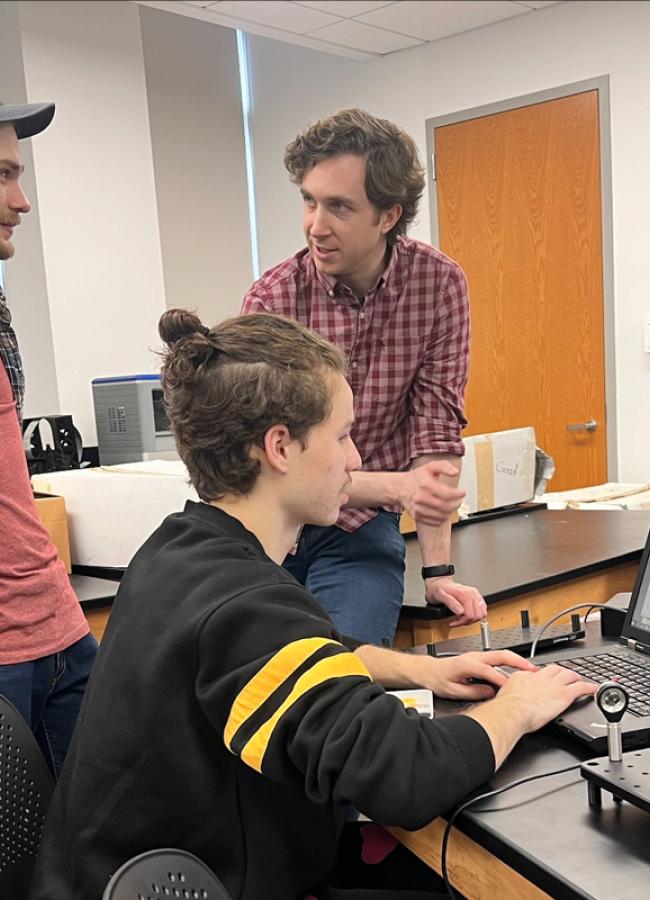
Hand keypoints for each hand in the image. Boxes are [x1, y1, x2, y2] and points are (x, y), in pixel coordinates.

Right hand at [398, 461, 464, 525]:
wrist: (400, 488)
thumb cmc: (417, 478)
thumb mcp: (430, 467)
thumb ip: (444, 466)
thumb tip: (455, 472)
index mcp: (425, 484)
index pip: (447, 493)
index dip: (458, 494)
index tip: (462, 493)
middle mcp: (420, 498)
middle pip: (446, 506)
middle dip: (456, 504)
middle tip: (458, 500)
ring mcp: (418, 509)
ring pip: (442, 516)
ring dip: (450, 511)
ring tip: (451, 505)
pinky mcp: (417, 517)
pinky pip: (435, 522)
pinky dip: (442, 518)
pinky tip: (442, 511)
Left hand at [419, 650, 537, 700]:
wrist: (428, 670)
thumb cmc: (438, 679)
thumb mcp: (453, 690)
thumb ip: (472, 692)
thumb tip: (490, 693)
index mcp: (467, 664)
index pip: (489, 671)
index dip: (502, 680)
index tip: (513, 688)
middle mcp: (474, 657)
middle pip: (500, 655)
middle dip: (518, 661)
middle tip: (533, 669)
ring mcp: (477, 656)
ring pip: (501, 655)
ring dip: (517, 661)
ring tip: (531, 669)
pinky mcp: (479, 659)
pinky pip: (497, 658)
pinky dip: (510, 662)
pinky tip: (518, 670)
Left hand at [425, 576, 486, 625]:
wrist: (440, 583)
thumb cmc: (439, 589)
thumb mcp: (440, 596)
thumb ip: (451, 603)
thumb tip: (461, 611)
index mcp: (465, 594)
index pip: (470, 614)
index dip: (462, 621)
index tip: (453, 622)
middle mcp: (472, 594)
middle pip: (478, 615)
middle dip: (467, 621)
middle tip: (458, 621)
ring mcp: (476, 595)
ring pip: (482, 614)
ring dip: (472, 619)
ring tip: (462, 618)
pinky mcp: (477, 597)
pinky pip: (482, 610)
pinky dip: (475, 616)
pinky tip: (466, 615)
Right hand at [496, 664, 597, 732]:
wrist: (514, 710)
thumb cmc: (508, 706)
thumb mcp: (506, 692)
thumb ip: (512, 690)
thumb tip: (510, 693)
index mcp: (526, 676)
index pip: (537, 672)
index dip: (544, 675)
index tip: (545, 679)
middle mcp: (541, 677)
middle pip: (556, 669)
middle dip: (562, 671)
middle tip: (566, 676)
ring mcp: (554, 685)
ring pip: (569, 675)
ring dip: (576, 677)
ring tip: (580, 680)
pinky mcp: (565, 694)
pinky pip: (581, 688)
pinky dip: (589, 687)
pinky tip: (593, 689)